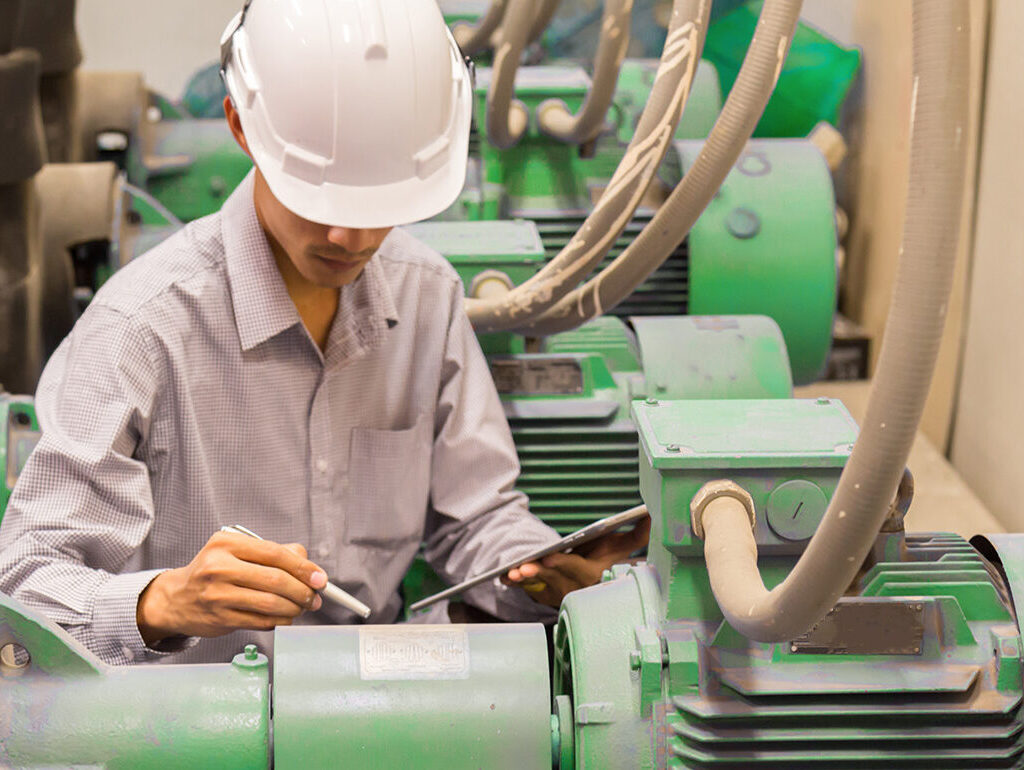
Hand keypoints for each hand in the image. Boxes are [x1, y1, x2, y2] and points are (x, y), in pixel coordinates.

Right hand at [136, 531, 327, 645]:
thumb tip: (307, 564)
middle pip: (274, 580)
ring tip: (301, 608)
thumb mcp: (236, 551)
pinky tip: (284, 617)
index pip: (274, 553)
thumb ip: (272, 553)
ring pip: (269, 603)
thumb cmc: (213, 572)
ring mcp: (217, 594)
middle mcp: (219, 567)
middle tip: (315, 597)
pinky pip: (260, 621)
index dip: (302, 567)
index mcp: (226, 544)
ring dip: (293, 608)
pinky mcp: (219, 618)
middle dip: (302, 591)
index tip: (319, 577)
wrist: (176, 599)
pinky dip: (279, 621)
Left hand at [503, 514, 650, 607]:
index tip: (549, 557)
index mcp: (592, 575)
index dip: (562, 564)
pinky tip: (504, 576)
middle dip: (538, 573)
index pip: (577, 569)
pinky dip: (515, 583)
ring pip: (538, 586)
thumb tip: (652, 514)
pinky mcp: (543, 594)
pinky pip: (526, 589)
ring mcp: (557, 593)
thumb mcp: (619, 547)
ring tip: (512, 572)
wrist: (591, 582)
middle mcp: (574, 587)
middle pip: (553, 578)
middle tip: (523, 568)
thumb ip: (636, 534)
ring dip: (524, 580)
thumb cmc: (604, 558)